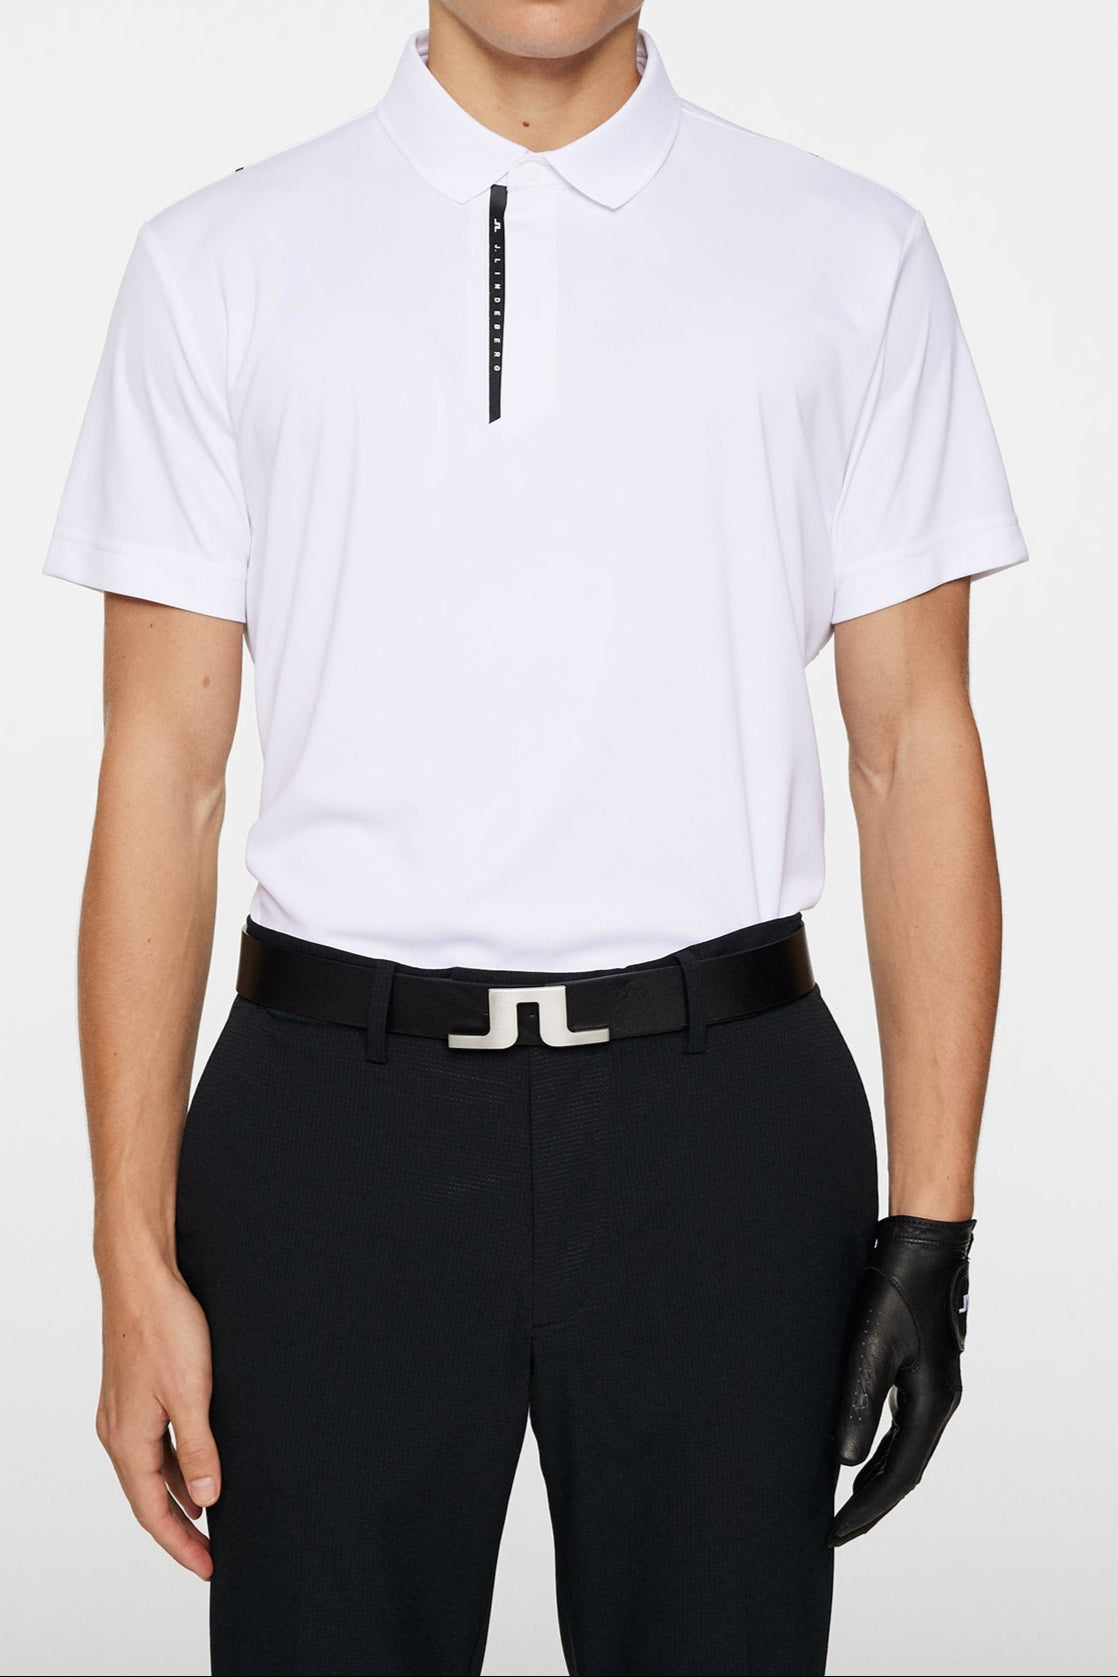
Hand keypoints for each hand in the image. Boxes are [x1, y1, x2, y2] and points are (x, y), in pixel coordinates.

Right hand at [95, 1259, 219, 1578]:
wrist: (141, 1277)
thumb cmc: (162, 1328)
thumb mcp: (192, 1394)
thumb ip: (199, 1450)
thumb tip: (207, 1501)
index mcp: (128, 1441)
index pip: (153, 1512)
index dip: (181, 1544)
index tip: (207, 1567)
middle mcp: (118, 1432)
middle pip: (148, 1498)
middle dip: (179, 1529)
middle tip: (209, 1554)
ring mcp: (123, 1412)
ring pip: (151, 1470)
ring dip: (178, 1496)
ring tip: (208, 1520)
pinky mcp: (134, 1392)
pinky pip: (153, 1444)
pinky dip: (175, 1465)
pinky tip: (196, 1466)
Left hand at [830, 1214, 973, 1545]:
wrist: (923, 1244)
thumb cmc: (897, 1289)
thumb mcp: (872, 1345)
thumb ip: (859, 1402)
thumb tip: (845, 1463)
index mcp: (930, 1403)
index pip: (898, 1476)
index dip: (866, 1509)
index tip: (836, 1532)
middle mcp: (939, 1401)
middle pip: (905, 1469)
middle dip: (872, 1502)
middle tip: (838, 1529)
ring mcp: (934, 1385)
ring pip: (905, 1448)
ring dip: (877, 1477)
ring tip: (846, 1502)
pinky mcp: (922, 1368)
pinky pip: (903, 1425)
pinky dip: (882, 1448)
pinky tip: (862, 1448)